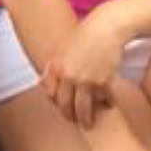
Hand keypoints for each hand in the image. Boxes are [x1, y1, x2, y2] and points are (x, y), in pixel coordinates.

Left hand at [41, 5, 129, 127]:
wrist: (107, 27)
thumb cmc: (86, 35)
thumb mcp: (63, 47)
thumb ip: (54, 65)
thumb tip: (44, 82)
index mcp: (56, 66)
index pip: (51, 94)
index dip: (56, 103)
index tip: (61, 107)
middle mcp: (69, 75)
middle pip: (65, 105)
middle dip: (69, 115)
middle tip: (74, 120)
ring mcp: (86, 79)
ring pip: (83, 108)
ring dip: (85, 119)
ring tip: (88, 123)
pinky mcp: (103, 81)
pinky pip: (102, 100)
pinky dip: (104, 104)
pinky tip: (106, 106)